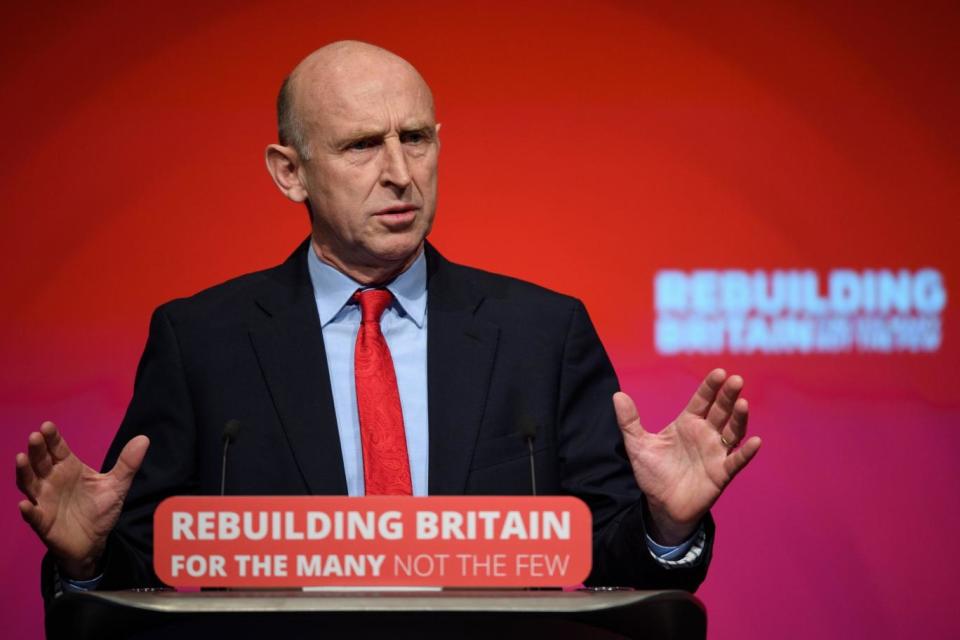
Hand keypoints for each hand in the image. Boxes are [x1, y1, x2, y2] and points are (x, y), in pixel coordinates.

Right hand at [15, 422, 148, 578]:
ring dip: (24, 472)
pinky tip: (25, 504)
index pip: (58, 449)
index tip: (47, 425)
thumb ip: (128, 463)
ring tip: (21, 459)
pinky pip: (33, 516)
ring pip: (29, 484)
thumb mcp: (117, 485)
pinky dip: (28, 510)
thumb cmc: (100, 509)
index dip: (52, 438)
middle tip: (35, 437)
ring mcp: (45, 501)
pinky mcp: (43, 522)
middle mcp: (52, 481)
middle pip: (40, 462)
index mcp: (69, 468)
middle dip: (36, 449)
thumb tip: (143, 439)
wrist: (94, 541)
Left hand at [614, 369, 760, 544]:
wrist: (661, 505)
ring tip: (742, 404)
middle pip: (721, 411)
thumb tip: (617, 395)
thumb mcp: (637, 445)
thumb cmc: (653, 473)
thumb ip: (629, 421)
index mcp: (687, 423)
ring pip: (732, 432)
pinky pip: (736, 461)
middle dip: (728, 395)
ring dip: (739, 418)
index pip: (702, 400)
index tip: (719, 372)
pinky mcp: (721, 473)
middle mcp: (705, 434)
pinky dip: (746, 452)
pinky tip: (756, 441)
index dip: (710, 387)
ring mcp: (716, 453)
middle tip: (736, 380)